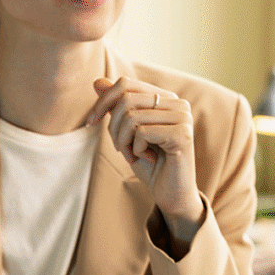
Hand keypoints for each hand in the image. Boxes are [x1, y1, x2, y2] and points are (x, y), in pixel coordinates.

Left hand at [89, 77, 204, 240]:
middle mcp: (178, 103)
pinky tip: (148, 158)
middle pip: (126, 99)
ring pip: (131, 117)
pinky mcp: (182, 134)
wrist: (171, 194)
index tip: (90, 122)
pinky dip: (135, 149)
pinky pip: (141, 132)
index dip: (103, 102)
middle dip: (113, 127)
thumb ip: (116, 107)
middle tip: (121, 148)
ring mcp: (183, 117)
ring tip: (135, 155)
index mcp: (165, 98)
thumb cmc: (150, 164)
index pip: (126, 84)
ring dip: (124, 142)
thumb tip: (97, 81)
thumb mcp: (127, 133)